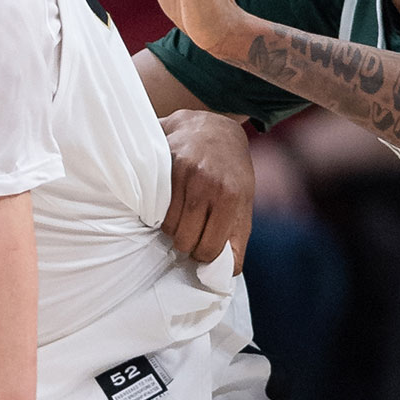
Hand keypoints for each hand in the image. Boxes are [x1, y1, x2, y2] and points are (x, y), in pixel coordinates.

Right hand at [160, 110, 252, 271]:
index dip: (204, 255)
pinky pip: (154, 206)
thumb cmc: (231, 170)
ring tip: (181, 217)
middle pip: (184, 240)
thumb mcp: (245, 200)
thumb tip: (226, 272)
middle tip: (191, 233)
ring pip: (166, 226)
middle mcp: (205, 184)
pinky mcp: (162, 165)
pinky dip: (159, 212)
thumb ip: (238, 236)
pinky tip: (168, 205)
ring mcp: (181, 173)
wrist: (213, 127)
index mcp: (230, 197)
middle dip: (186, 243)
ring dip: (172, 228)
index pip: (208, 248)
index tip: (203, 249)